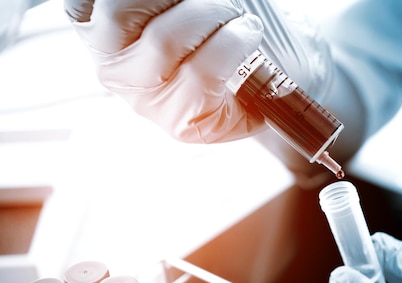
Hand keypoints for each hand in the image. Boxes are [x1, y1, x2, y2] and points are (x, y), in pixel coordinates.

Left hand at [63, 0, 332, 144]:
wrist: (203, 64)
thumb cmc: (240, 78)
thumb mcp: (261, 95)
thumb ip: (271, 90)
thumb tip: (280, 80)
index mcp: (184, 118)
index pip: (202, 76)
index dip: (233, 43)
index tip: (252, 29)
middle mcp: (140, 92)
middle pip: (166, 42)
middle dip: (211, 13)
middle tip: (230, 9)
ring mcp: (110, 56)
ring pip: (125, 10)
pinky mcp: (89, 23)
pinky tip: (169, 0)